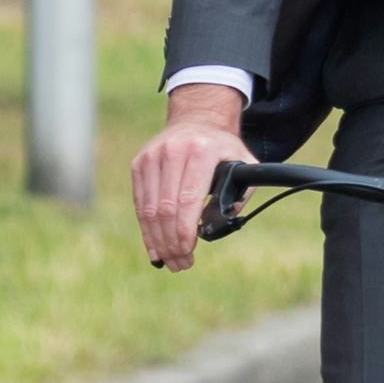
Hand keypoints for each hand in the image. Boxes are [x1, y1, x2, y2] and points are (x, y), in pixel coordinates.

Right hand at [133, 84, 253, 271]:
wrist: (197, 118)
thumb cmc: (223, 149)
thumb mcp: (244, 164)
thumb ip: (239, 195)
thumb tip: (214, 227)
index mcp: (201, 151)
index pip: (187, 200)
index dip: (185, 231)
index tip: (189, 252)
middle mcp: (173, 151)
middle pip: (166, 208)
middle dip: (172, 242)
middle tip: (181, 264)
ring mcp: (152, 157)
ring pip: (148, 209)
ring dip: (158, 240)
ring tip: (170, 261)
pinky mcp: (139, 163)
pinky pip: (139, 203)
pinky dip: (146, 229)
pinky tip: (155, 247)